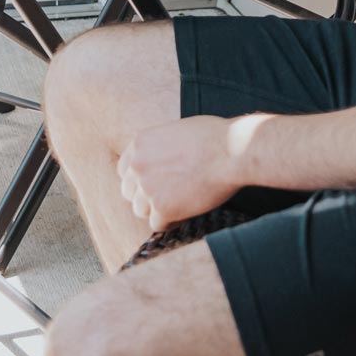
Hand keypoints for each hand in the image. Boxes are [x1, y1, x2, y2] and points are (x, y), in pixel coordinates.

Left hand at [117, 116, 241, 231]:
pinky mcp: (163, 208)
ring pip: (141, 210)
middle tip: (165, 198)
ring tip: (176, 208)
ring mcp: (148, 188)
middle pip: (130, 192)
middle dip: (145, 196)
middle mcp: (138, 165)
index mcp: (139, 143)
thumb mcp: (177, 130)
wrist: (230, 151)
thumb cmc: (214, 137)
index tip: (152, 185)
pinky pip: (157, 225)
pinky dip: (169, 224)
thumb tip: (161, 160)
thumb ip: (160, 147)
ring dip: (156, 211)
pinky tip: (181, 218)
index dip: (138, 180)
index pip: (125, 170)